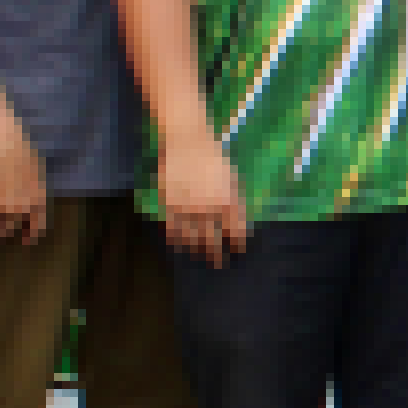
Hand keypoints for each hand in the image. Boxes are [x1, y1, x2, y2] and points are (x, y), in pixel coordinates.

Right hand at [0, 137, 49, 245]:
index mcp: (39, 201)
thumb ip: (34, 192)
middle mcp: (22, 209)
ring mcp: (2, 208)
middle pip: (8, 230)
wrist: (0, 142)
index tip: (22, 240)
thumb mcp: (37, 172)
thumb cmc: (19, 150)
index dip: (28, 235)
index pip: (37, 228)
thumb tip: (29, 208)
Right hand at [157, 142, 249, 266]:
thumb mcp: (233, 179)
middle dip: (216, 257)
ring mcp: (188, 209)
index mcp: (229, 203)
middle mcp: (209, 210)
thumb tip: (236, 226)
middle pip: (213, 243)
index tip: (236, 251)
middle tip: (217, 265)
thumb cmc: (214, 158)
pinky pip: (173, 231)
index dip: (237, 245)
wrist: (187, 142)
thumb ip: (236, 203)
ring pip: (192, 240)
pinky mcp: (170, 206)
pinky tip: (179, 244)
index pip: (236, 234)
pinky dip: (176, 240)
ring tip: (198, 255)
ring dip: (196, 250)